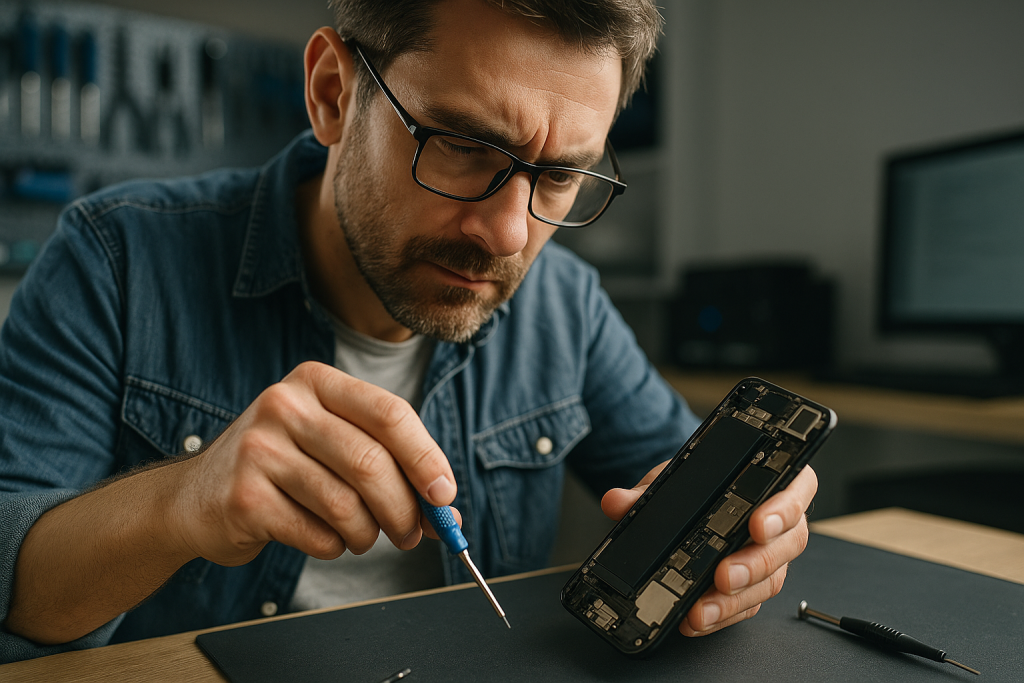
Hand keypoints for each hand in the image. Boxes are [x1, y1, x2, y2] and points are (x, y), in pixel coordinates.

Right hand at [169, 361, 456, 566]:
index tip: (444, 495)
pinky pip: (316, 533)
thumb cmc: (282, 469)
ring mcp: (259, 449)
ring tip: (362, 536)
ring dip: (368, 534)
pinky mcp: (243, 497)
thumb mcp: (332, 444)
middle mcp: (284, 405)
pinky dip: (333, 546)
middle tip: (412, 533)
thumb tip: (449, 512)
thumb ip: (390, 466)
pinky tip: (322, 537)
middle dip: (403, 509)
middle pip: (371, 461)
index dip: (426, 457)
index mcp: (316, 381)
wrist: (196, 498)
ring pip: (346, 504)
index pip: (389, 413)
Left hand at [601, 464, 816, 636]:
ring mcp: (772, 557)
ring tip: (703, 608)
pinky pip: (748, 606)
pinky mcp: (755, 586)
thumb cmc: (699, 486)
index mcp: (775, 482)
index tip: (757, 523)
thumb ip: (648, 489)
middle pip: (787, 544)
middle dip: (755, 563)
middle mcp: (782, 522)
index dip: (783, 509)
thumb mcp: (675, 479)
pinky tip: (697, 619)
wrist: (692, 505)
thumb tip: (617, 501)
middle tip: (725, 574)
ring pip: (769, 582)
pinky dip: (721, 615)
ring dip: (735, 599)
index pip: (796, 490)